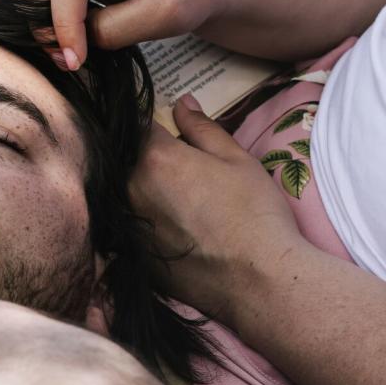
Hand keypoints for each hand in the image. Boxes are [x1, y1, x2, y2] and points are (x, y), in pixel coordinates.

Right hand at [8, 0, 222, 67]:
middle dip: (44, 23)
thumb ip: (113, 30)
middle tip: (68, 59)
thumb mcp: (162, 16)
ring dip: (37, 18)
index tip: (74, 61)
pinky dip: (38, 11)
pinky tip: (66, 28)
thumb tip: (68, 45)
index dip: (64, 25)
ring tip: (68, 46)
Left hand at [130, 95, 305, 324]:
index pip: (140, 126)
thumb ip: (202, 127)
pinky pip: (131, 226)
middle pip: (128, 161)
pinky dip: (145, 221)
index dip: (155, 126)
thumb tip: (182, 103)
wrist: (258, 281)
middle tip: (181, 170)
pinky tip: (174, 229)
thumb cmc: (254, 213)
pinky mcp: (133, 256)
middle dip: (147, 158)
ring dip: (143, 190)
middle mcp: (131, 189)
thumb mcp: (236, 159)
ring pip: (126, 194)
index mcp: (155, 158)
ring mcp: (128, 225)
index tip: (170, 133)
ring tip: (180, 201)